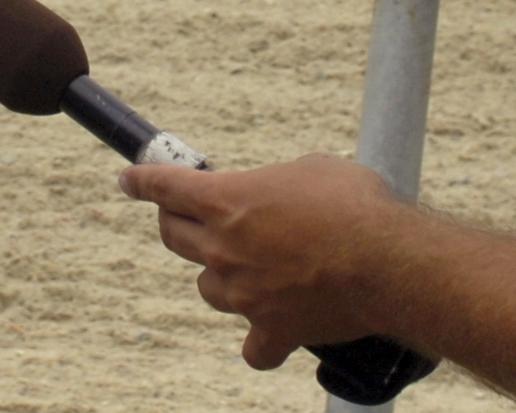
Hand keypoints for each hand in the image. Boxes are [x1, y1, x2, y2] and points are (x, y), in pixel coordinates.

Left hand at [122, 155, 405, 371]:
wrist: (386, 262)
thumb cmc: (354, 204)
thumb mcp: (310, 169)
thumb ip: (278, 183)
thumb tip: (280, 196)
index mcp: (227, 199)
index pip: (165, 187)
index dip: (142, 181)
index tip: (129, 179)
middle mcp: (224, 247)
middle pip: (174, 236)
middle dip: (176, 222)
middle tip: (191, 217)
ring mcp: (243, 293)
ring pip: (207, 288)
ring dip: (218, 276)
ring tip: (242, 269)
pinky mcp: (271, 330)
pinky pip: (252, 346)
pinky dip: (259, 339)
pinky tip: (270, 330)